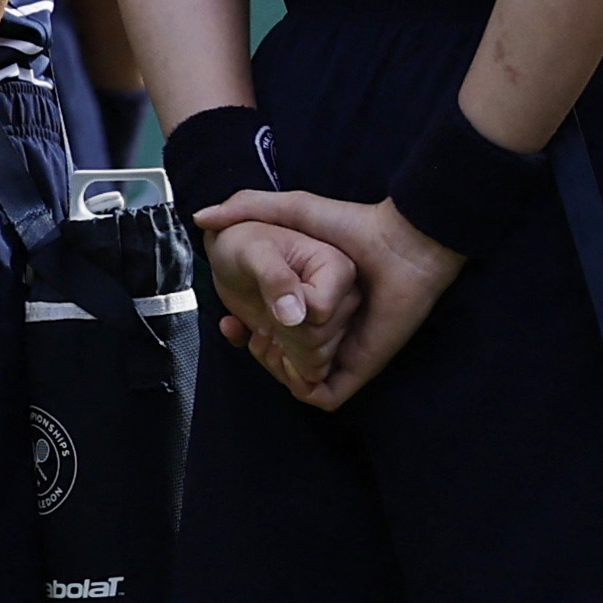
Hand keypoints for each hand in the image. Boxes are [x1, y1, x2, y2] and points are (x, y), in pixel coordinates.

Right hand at [202, 191, 464, 409]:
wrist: (402, 243)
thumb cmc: (352, 224)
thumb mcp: (292, 209)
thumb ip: (247, 208)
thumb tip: (201, 217)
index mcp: (309, 301)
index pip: (269, 331)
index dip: (244, 330)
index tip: (231, 322)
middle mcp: (325, 327)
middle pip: (280, 356)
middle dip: (258, 350)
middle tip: (251, 333)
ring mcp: (343, 347)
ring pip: (298, 377)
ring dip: (276, 369)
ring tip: (270, 345)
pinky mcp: (360, 364)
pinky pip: (326, 395)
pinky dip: (304, 388)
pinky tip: (293, 365)